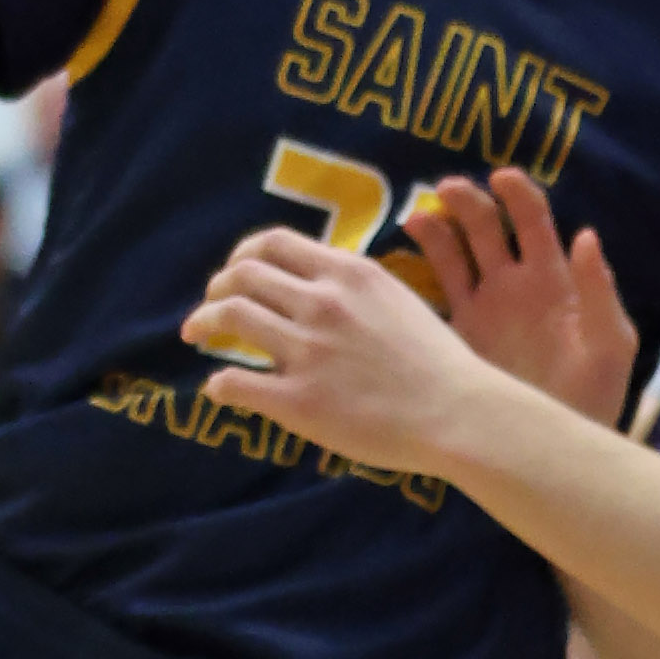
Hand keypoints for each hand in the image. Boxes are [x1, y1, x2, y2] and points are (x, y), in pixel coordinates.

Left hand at [184, 227, 490, 474]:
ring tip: (197, 333)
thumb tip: (315, 282)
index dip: (242, 254)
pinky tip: (218, 388)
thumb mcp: (396, 298)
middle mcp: (320, 303)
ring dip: (205, 322)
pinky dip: (220, 383)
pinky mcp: (301, 401)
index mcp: (345, 273)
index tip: (236, 270)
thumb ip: (352, 286)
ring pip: (232, 317)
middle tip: (210, 304)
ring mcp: (307, 351)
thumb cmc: (442, 363)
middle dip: (217, 287)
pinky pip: (239, 383)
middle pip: (242, 275)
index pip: (272, 243)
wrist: (462, 416)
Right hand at [403, 171, 636, 426]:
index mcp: (553, 279)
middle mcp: (513, 282)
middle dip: (467, 200)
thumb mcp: (608, 348)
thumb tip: (587, 233)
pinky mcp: (455, 329)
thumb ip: (601, 293)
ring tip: (420, 219)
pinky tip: (404, 251)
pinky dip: (418, 261)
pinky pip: (431, 285)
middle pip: (485, 224)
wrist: (554, 452)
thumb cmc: (591, 397)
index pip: (533, 220)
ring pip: (453, 247)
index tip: (500, 178)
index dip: (518, 194)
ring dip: (437, 222)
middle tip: (446, 192)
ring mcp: (482, 304)